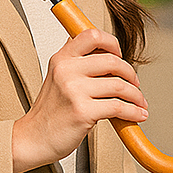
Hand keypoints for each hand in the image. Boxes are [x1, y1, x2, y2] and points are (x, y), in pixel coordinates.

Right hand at [11, 28, 147, 172]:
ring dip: (136, 95)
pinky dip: (133, 112)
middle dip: (131, 73)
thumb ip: (77, 62)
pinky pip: (118, 107)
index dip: (112, 42)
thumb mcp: (57, 76)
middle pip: (112, 60)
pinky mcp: (82, 112)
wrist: (33, 137)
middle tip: (135, 83)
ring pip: (119, 85)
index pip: (92, 35)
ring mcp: (74, 90)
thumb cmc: (50, 111)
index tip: (120, 54)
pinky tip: (137, 115)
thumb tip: (108, 55)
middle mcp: (67, 70)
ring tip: (139, 102)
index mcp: (61, 58)